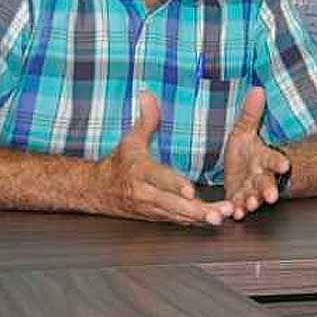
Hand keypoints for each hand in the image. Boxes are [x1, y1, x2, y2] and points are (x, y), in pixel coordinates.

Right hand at [95, 91, 233, 224]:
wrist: (96, 191)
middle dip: (197, 210)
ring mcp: (151, 208)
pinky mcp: (156, 217)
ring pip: (178, 216)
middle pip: (173, 204)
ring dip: (200, 218)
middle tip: (219, 212)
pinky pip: (177, 221)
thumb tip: (148, 94)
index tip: (191, 191)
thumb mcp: (130, 140)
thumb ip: (146, 120)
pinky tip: (213, 219)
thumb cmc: (117, 164)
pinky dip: (195, 222)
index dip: (175, 185)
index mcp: (140, 172)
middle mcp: (146, 193)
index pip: (159, 179)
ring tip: (221, 217)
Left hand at [223, 86, 290, 219]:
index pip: (274, 159)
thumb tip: (257, 88)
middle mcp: (260, 176)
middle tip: (272, 196)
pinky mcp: (239, 200)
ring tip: (251, 205)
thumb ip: (250, 114)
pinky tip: (235, 213)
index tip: (285, 166)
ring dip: (253, 202)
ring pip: (255, 197)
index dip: (279, 163)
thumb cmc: (245, 151)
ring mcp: (250, 190)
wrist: (238, 170)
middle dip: (269, 189)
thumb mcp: (244, 130)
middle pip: (267, 183)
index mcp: (264, 158)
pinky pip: (239, 206)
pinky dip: (237, 210)